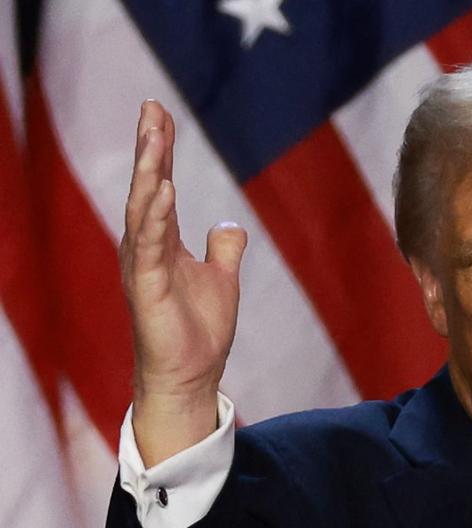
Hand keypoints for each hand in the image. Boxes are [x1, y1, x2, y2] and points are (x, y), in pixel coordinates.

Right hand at [120, 100, 246, 465]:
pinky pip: (150, 245)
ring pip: (143, 210)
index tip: (160, 114)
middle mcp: (145, 248)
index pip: (160, 186)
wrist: (192, 374)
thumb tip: (230, 225)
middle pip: (147, 188)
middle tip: (152, 109)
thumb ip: (223, 250)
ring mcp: (142, 266)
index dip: (160, 151)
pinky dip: (157, 216)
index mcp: (162, 243)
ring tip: (154, 137)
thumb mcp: (221, 280)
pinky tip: (163, 189)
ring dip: (149, 173)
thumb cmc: (199, 330)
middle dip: (150, 148)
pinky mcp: (146, 287)